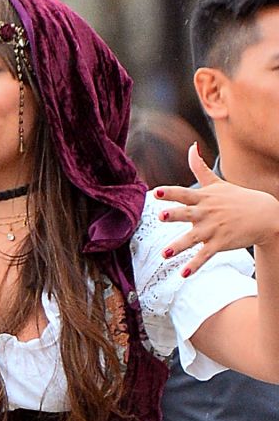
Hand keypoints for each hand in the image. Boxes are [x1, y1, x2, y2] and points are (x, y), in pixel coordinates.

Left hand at [155, 147, 278, 275]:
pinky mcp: (219, 243)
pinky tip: (183, 274)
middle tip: (161, 216)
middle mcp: (206, 213)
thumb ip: (199, 167)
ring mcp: (213, 229)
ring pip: (193, 238)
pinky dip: (194, 265)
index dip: (170, 193)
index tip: (156, 192)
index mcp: (203, 198)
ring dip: (179, 246)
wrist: (264, 214)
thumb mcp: (218, 182)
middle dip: (174, 214)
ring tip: (165, 254)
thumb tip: (191, 147)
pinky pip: (204, 255)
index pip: (184, 193)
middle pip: (187, 213)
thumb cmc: (237, 198)